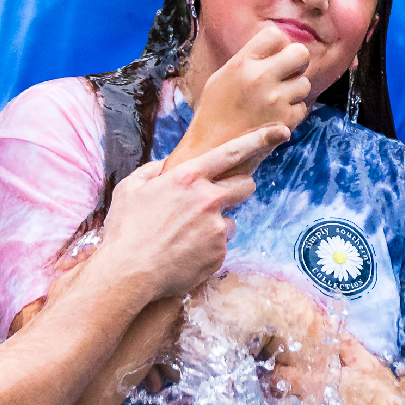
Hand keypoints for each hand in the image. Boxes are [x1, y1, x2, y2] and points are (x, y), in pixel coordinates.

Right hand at [83, 125, 286, 304]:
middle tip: (216, 198)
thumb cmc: (124, 229)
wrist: (127, 273)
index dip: (259, 139)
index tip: (280, 132)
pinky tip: (184, 253)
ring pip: (231, 220)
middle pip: (246, 185)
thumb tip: (166, 166)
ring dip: (216, 224)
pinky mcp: (219, 254)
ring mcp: (217, 229)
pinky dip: (208, 248)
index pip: (232, 153)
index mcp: (188, 178)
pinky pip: (222, 245)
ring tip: (186, 236)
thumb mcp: (130, 188)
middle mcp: (208, 200)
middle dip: (238, 188)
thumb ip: (153, 171)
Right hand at [169, 26, 310, 174]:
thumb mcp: (223, 76)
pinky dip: (293, 111)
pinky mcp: (286, 120)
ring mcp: (275, 100)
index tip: (274, 56)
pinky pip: (303, 106)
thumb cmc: (215, 111)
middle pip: (300, 53)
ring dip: (294, 90)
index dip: (278, 45)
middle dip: (296, 62)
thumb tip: (274, 49)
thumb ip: (248, 60)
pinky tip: (276, 116)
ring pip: (304, 82)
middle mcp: (260, 77)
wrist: (212, 149)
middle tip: (286, 73)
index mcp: (242, 63)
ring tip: (276, 99)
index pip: (275, 35)